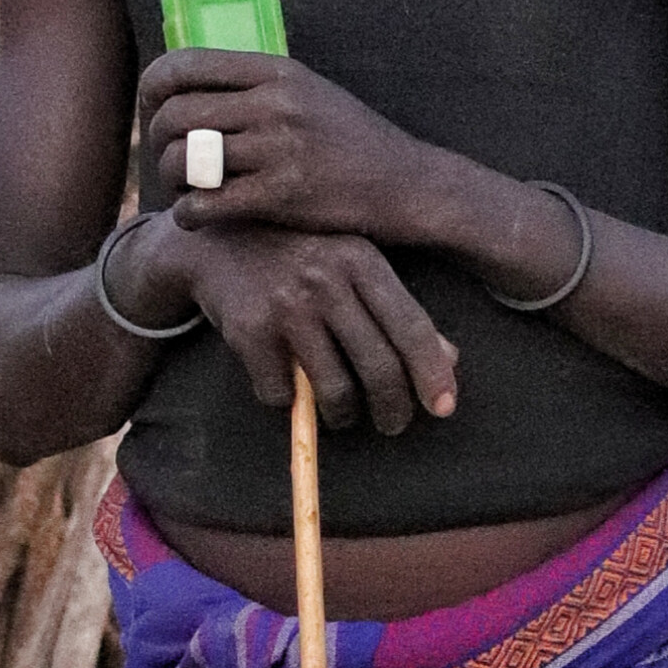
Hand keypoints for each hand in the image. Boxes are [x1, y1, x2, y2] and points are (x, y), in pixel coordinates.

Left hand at [136, 51, 435, 242]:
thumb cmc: (351, 141)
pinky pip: (206, 203)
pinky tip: (195, 217)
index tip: (154, 114)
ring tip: (184, 191)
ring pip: (185, 160)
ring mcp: (278, 149)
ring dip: (172, 182)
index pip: (182, 65)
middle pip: (175, 115)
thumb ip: (254, 84)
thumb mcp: (307, 90)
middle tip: (168, 164)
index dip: (153, 91)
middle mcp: (273, 104)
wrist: (406, 185)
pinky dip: (188, 214)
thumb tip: (193, 82)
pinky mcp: (282, 195)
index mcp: (273, 71)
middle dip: (158, 144)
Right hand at [145, 215, 458, 432]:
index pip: (411, 327)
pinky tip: (287, 385)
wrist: (216, 242)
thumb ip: (399, 310)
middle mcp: (326, 279)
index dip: (432, 374)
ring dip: (342, 415)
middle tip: (393, 425)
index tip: (444, 408)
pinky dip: (288, 403)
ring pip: (334, 389)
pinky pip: (282, 393)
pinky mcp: (249, 330)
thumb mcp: (352, 267)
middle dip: (392, 409)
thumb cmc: (298, 257)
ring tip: (342, 414)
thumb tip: (450, 360)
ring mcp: (286, 305)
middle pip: (377, 366)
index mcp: (361, 260)